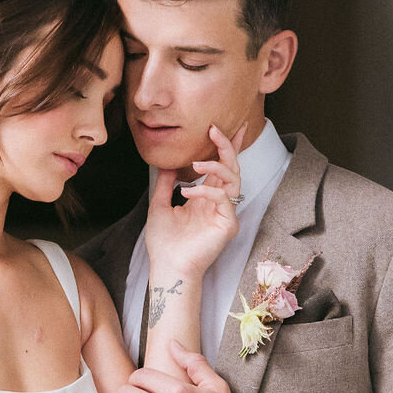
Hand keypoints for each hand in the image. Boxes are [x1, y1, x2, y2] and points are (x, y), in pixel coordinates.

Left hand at [144, 123, 244, 279]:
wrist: (167, 266)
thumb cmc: (164, 242)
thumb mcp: (159, 205)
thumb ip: (166, 184)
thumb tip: (167, 164)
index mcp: (206, 197)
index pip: (220, 167)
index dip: (227, 147)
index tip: (230, 126)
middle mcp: (219, 203)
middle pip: (232, 167)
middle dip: (226, 146)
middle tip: (214, 129)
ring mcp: (226, 213)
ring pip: (234, 179)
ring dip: (216, 166)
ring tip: (196, 164)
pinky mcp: (228, 224)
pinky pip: (224, 199)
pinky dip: (206, 191)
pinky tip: (186, 193)